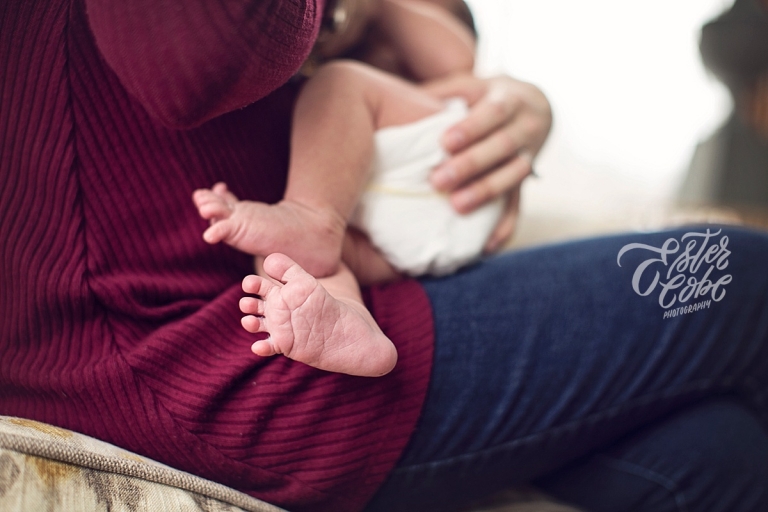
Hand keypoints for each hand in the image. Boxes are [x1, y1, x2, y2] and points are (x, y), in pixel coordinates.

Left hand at [424, 74, 551, 251]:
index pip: (493, 113)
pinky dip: (505, 227)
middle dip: (472, 165)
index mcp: (510, 100)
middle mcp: (526, 128)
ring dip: (486, 193)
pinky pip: (519, 207)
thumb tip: (395, 96)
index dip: (471, 128)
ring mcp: (530, 157)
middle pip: (502, 147)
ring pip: (514, 177)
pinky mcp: (526, 184)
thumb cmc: (483, 96)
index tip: (445, 142)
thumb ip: (438, 92)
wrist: (532, 104)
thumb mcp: (467, 86)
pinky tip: (487, 246)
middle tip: (438, 181)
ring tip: (457, 207)